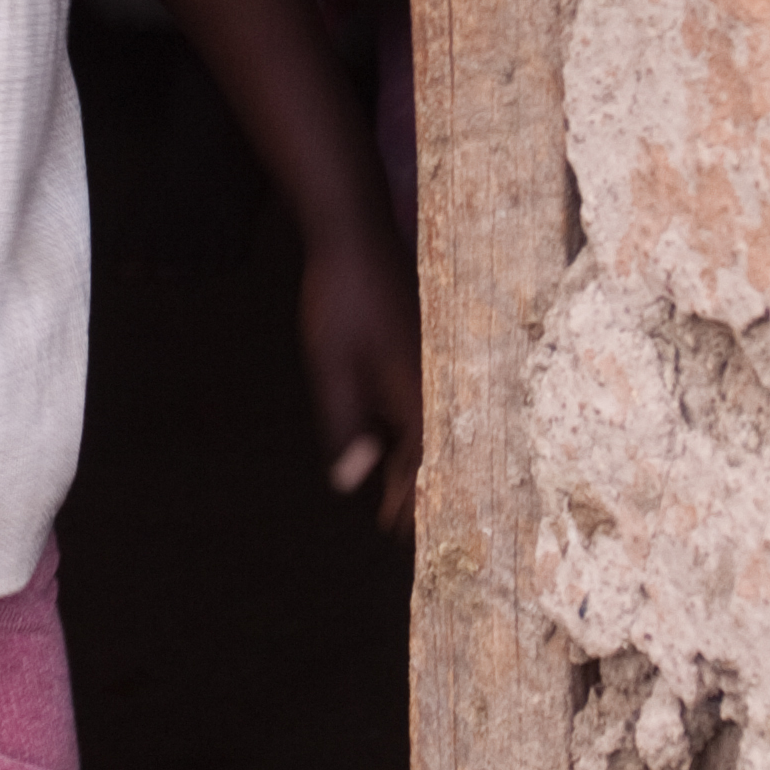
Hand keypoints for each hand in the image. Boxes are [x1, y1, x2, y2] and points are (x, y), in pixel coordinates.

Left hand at [301, 216, 423, 536]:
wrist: (355, 236)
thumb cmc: (341, 302)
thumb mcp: (332, 369)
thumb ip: (345, 425)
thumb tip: (350, 483)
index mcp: (419, 392)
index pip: (423, 464)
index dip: (410, 502)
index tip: (399, 534)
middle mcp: (437, 380)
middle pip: (437, 449)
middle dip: (422, 489)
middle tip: (405, 528)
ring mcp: (434, 362)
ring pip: (435, 424)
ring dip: (422, 460)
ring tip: (409, 495)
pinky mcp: (424, 348)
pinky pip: (428, 400)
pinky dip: (417, 429)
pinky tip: (401, 440)